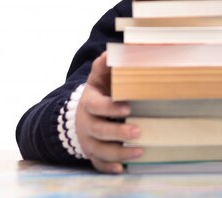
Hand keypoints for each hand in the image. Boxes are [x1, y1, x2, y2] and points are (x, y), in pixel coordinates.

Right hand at [76, 52, 143, 172]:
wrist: (81, 113)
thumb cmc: (99, 92)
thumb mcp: (98, 78)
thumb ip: (103, 67)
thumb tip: (108, 53)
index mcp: (89, 102)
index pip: (96, 106)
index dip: (110, 108)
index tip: (128, 108)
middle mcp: (86, 123)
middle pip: (99, 130)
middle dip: (118, 133)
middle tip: (138, 131)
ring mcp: (88, 140)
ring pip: (100, 150)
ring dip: (119, 152)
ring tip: (140, 150)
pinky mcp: (91, 153)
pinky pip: (98, 163)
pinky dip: (109, 167)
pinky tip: (123, 169)